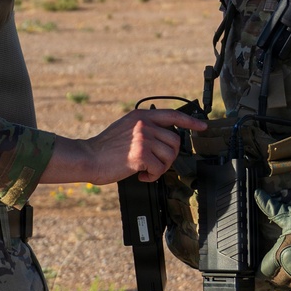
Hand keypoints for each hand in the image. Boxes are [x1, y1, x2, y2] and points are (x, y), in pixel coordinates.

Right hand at [42, 109, 205, 184]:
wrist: (88, 157)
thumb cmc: (105, 148)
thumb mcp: (126, 128)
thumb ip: (144, 129)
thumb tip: (165, 141)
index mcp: (141, 116)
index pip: (172, 114)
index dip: (190, 121)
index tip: (202, 127)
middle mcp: (144, 124)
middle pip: (175, 141)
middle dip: (169, 156)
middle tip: (155, 164)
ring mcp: (143, 138)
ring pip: (169, 156)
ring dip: (160, 168)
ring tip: (145, 170)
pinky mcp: (141, 154)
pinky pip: (159, 169)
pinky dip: (152, 176)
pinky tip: (140, 175)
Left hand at [255, 191, 290, 290]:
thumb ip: (271, 208)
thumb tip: (256, 194)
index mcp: (280, 254)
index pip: (264, 270)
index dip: (264, 267)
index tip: (267, 263)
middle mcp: (290, 269)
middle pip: (276, 280)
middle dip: (276, 273)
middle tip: (278, 266)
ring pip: (290, 285)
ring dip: (288, 279)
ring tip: (290, 270)